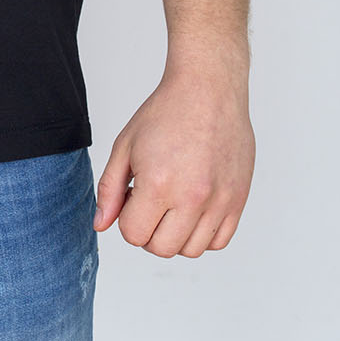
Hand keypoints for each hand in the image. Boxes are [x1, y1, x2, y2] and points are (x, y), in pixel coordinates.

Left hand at [93, 59, 254, 257]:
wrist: (208, 90)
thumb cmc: (166, 112)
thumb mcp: (125, 145)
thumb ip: (109, 189)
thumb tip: (101, 225)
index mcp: (160, 184)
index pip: (134, 234)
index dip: (126, 218)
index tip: (132, 196)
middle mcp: (193, 198)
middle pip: (162, 248)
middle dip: (148, 231)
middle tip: (149, 202)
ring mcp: (220, 201)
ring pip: (191, 250)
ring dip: (175, 234)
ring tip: (172, 202)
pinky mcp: (238, 200)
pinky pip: (219, 241)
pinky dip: (203, 234)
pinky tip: (192, 208)